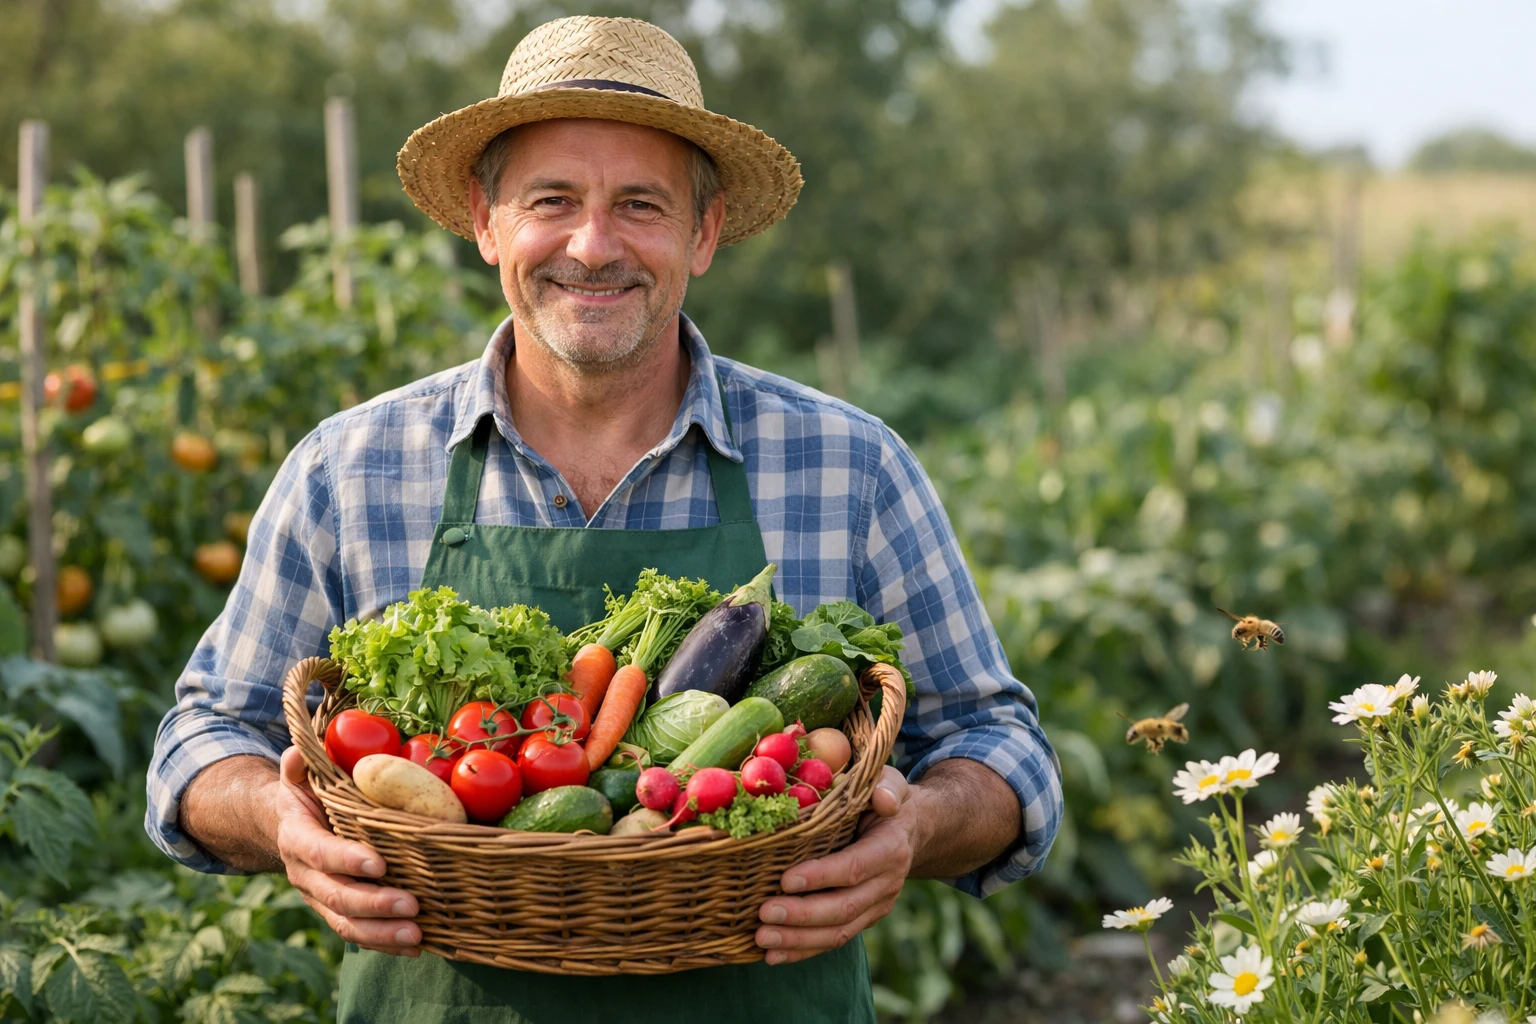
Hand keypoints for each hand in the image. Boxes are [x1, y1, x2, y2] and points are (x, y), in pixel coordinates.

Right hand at [275, 745, 421, 956]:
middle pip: (336, 897)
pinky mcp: (338, 913)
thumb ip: (299, 765)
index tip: (379, 864)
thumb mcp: (299, 776)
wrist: (288, 826)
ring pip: (346, 924)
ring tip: (418, 934)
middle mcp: (305, 875)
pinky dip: (387, 944)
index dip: (345, 860)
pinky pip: (360, 934)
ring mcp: (320, 898)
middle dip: (373, 904)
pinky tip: (419, 946)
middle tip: (412, 905)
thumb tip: (299, 752)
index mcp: (297, 837)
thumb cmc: (307, 793)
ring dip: (382, 934)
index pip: (319, 852)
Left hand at [755, 765, 915, 964]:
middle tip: (764, 914)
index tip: (785, 879)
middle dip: (802, 915)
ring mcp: (876, 906)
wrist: (907, 829)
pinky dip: (803, 951)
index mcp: (890, 848)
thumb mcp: (889, 782)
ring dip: (798, 940)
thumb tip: (883, 801)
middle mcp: (887, 883)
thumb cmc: (882, 798)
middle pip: (843, 907)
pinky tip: (772, 956)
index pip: (854, 867)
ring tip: (762, 938)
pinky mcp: (863, 919)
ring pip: (838, 931)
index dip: (822, 876)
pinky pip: (833, 939)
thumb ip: (887, 788)